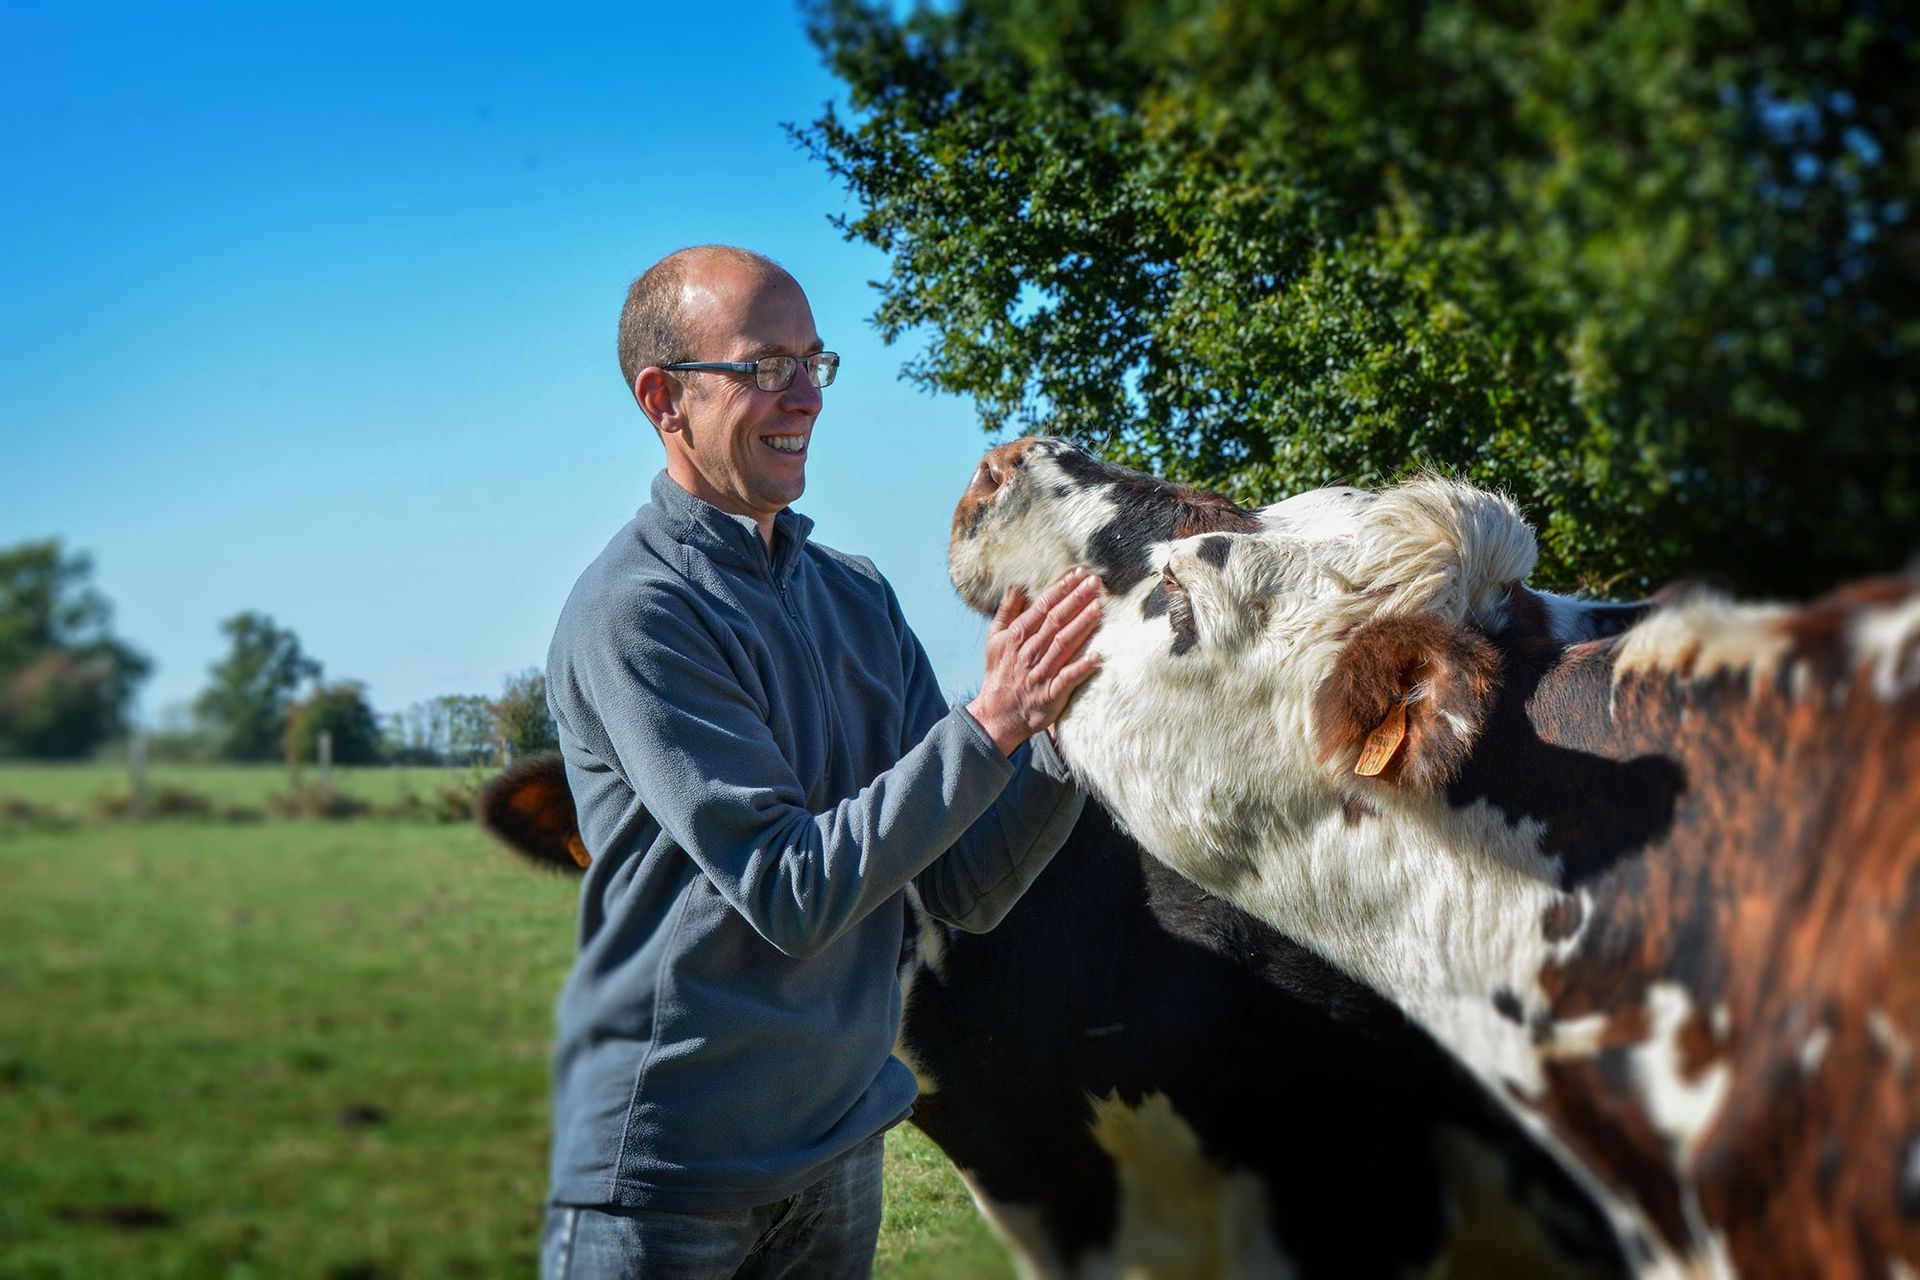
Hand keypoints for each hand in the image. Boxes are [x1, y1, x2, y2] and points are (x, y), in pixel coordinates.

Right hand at [964, 568, 1103, 755]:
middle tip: (1095, 583)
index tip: (1077, 575)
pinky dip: (1082, 667)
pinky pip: (1068, 678)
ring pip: (1064, 644)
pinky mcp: (1050, 694)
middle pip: (1056, 621)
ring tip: (1099, 608)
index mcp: (1016, 637)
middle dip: (1076, 600)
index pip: (1041, 607)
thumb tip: (1017, 586)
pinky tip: (1098, 656)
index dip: (1060, 590)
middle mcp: (1029, 652)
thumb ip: (1006, 612)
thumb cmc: (999, 673)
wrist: (997, 714)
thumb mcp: (994, 639)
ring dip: (1082, 625)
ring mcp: (1040, 673)